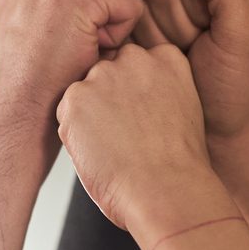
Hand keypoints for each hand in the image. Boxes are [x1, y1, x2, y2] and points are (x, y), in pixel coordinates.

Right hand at [0, 0, 144, 155]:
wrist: (21, 115)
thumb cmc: (44, 69)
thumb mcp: (65, 7)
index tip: (61, 22)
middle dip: (108, 0)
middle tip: (69, 37)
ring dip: (114, 17)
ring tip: (76, 43)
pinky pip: (132, 2)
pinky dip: (120, 34)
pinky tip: (87, 51)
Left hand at [56, 44, 223, 245]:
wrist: (166, 190)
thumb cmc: (177, 164)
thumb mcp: (182, 110)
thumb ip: (158, 90)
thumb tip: (131, 95)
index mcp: (167, 59)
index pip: (135, 63)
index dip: (133, 93)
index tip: (141, 117)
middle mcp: (136, 59)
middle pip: (108, 71)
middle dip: (109, 97)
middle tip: (122, 134)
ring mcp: (104, 75)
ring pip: (84, 91)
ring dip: (89, 114)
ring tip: (112, 146)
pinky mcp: (76, 97)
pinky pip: (66, 112)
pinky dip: (74, 133)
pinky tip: (98, 152)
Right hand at [136, 0, 248, 149]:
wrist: (216, 131)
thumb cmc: (237, 88)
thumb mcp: (243, 32)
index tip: (213, 22)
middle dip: (182, 17)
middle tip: (201, 44)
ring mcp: (176, 3)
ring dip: (164, 33)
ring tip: (186, 53)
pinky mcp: (151, 22)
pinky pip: (130, 16)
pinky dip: (145, 41)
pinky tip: (165, 57)